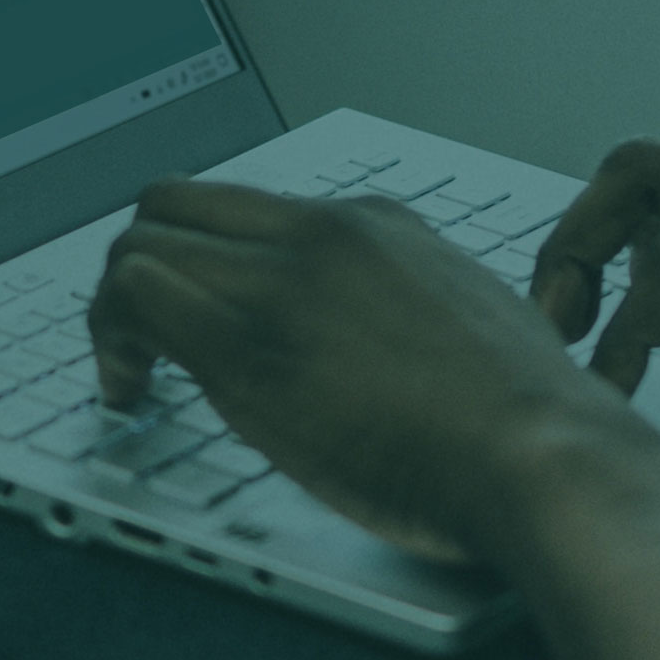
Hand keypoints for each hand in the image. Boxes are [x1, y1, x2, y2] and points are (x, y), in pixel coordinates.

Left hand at [91, 177, 659, 565]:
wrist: (547, 457)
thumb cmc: (531, 425)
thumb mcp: (476, 328)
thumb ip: (413, 313)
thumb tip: (386, 346)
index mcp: (374, 227)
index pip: (245, 207)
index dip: (202, 259)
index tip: (198, 316)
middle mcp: (321, 234)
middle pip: (175, 202)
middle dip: (140, 266)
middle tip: (141, 343)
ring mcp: (282, 282)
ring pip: (143, 241)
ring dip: (116, 307)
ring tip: (129, 376)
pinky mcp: (249, 345)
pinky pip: (140, 297)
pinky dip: (112, 337)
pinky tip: (131, 391)